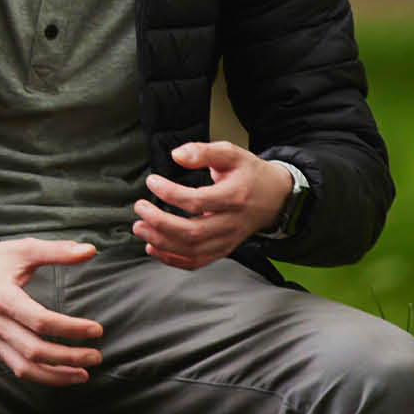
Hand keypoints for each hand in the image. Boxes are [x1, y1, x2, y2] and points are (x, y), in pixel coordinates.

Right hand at [0, 235, 104, 384]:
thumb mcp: (22, 250)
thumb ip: (57, 251)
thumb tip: (90, 250)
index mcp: (4, 298)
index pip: (41, 321)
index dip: (71, 329)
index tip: (96, 330)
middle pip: (35, 351)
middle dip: (69, 358)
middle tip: (95, 356)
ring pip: (25, 368)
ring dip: (56, 376)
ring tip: (83, 374)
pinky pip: (17, 368)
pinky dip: (40, 376)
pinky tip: (60, 374)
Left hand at [135, 139, 292, 268]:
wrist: (274, 198)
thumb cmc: (249, 174)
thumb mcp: (231, 153)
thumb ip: (204, 152)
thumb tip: (176, 155)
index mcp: (234, 197)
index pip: (196, 201)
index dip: (169, 193)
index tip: (151, 181)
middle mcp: (231, 223)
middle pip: (192, 232)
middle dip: (160, 223)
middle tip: (139, 208)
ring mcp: (227, 241)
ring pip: (192, 251)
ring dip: (161, 242)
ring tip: (139, 227)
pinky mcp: (223, 250)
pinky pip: (196, 262)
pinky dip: (172, 259)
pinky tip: (154, 247)